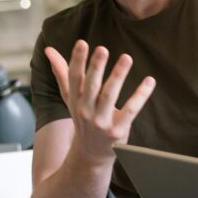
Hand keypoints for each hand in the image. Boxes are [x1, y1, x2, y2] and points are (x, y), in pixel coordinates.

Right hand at [45, 41, 155, 161]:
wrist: (90, 154)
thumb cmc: (83, 117)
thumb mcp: (71, 96)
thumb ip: (62, 71)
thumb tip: (48, 49)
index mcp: (75, 99)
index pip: (74, 77)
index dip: (77, 60)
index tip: (82, 43)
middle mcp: (86, 110)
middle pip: (91, 86)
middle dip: (96, 67)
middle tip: (102, 49)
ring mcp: (101, 121)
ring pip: (109, 96)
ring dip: (118, 76)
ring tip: (126, 58)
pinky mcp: (117, 130)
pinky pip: (130, 110)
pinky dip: (140, 96)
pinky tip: (149, 81)